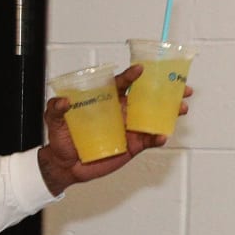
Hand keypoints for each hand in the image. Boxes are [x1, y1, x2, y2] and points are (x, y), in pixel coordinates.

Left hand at [37, 65, 191, 195]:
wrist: (65, 165)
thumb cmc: (61, 138)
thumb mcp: (52, 120)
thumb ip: (55, 108)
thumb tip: (63, 101)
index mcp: (106, 100)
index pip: (121, 84)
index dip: (131, 75)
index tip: (140, 69)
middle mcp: (121, 111)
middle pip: (146, 97)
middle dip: (165, 90)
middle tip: (181, 87)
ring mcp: (128, 128)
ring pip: (153, 117)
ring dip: (169, 112)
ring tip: (181, 108)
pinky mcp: (132, 146)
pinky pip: (148, 140)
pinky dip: (157, 138)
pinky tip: (162, 136)